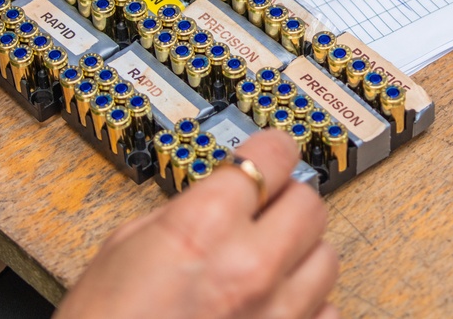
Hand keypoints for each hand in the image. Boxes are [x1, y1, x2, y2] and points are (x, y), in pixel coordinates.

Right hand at [54, 130, 339, 318]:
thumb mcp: (124, 249)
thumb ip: (185, 213)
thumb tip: (221, 197)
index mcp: (204, 227)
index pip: (271, 156)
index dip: (272, 149)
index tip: (273, 151)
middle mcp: (251, 268)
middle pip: (310, 204)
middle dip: (288, 200)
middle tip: (267, 208)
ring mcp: (277, 316)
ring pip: (327, 258)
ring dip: (302, 252)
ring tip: (269, 263)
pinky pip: (327, 313)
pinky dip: (308, 305)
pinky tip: (273, 307)